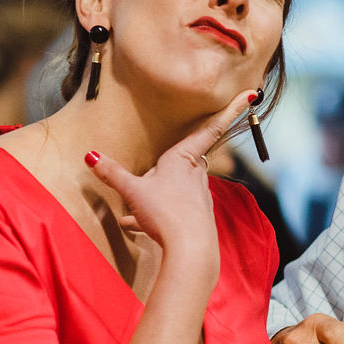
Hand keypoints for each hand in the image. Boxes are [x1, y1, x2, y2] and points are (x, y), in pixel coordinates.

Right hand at [85, 90, 254, 272]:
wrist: (190, 250)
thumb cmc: (166, 213)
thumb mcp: (133, 191)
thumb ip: (113, 174)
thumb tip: (91, 156)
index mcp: (184, 160)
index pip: (210, 128)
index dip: (231, 110)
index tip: (252, 93)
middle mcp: (197, 175)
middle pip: (185, 161)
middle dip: (166, 168)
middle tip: (150, 181)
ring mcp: (199, 196)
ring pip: (176, 188)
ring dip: (156, 196)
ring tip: (135, 211)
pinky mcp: (197, 218)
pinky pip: (173, 211)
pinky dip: (155, 216)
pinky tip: (136, 226)